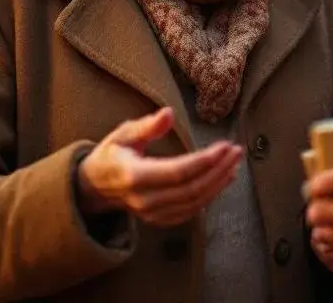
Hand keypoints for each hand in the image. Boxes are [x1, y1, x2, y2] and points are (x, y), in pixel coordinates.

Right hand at [76, 107, 242, 226]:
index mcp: (134, 176)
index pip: (177, 172)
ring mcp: (153, 214)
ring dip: (219, 183)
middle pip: (191, 189)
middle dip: (218, 170)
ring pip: (194, 202)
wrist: (95, 188)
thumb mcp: (122, 134)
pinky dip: (210, 196)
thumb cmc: (111, 155)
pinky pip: (191, 211)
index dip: (204, 161)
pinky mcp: (160, 220)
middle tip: (236, 151)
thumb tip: (169, 113)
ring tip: (234, 163)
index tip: (225, 146)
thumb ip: (147, 126)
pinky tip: (223, 180)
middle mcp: (145, 200)